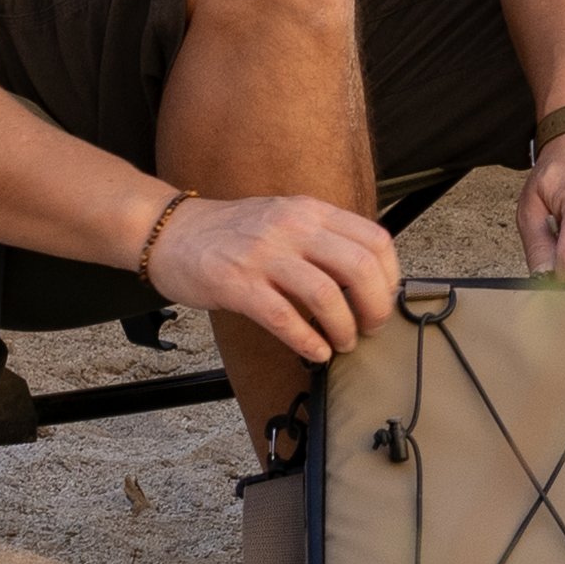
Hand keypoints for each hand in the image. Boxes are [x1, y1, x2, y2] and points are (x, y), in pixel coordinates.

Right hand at [145, 191, 400, 368]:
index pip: (374, 239)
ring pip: (326, 295)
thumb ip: (322, 238)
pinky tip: (315, 352)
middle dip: (374, 307)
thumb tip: (367, 276)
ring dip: (343, 329)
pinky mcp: (238, 285)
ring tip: (343, 343)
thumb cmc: (233, 232)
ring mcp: (264, 255)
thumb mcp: (286, 217)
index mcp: (310, 210)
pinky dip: (307, 341)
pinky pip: (284, 318)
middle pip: (358, 267)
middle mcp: (292, 227)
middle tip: (370, 328)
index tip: (386, 299)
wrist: (174, 232)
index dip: (390, 276)